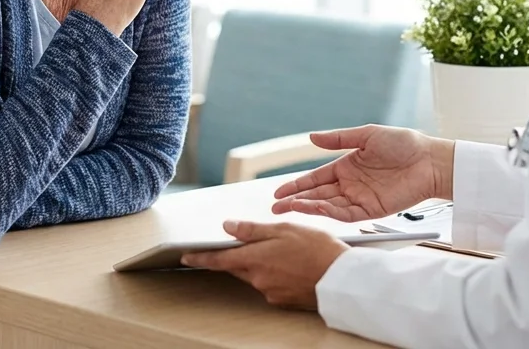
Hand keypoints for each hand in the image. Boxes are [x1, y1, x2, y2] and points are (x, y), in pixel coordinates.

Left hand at [181, 221, 347, 310]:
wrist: (342, 280)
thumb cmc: (317, 250)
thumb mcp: (284, 230)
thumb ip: (252, 230)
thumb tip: (228, 227)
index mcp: (254, 259)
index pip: (219, 259)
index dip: (201, 257)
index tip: (186, 256)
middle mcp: (258, 279)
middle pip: (237, 267)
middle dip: (238, 257)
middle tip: (251, 245)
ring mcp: (270, 292)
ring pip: (255, 276)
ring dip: (261, 265)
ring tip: (285, 252)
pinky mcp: (282, 301)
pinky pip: (271, 285)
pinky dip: (275, 275)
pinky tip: (292, 266)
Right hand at [270, 125, 453, 221]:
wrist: (430, 160)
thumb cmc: (403, 144)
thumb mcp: (367, 135)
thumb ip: (338, 139)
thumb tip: (312, 137)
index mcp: (346, 167)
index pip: (315, 179)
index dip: (296, 185)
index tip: (279, 193)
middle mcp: (350, 185)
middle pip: (317, 195)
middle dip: (295, 201)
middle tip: (276, 208)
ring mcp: (360, 199)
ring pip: (328, 206)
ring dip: (309, 207)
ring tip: (291, 208)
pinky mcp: (372, 211)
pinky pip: (346, 214)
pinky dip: (330, 213)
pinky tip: (316, 209)